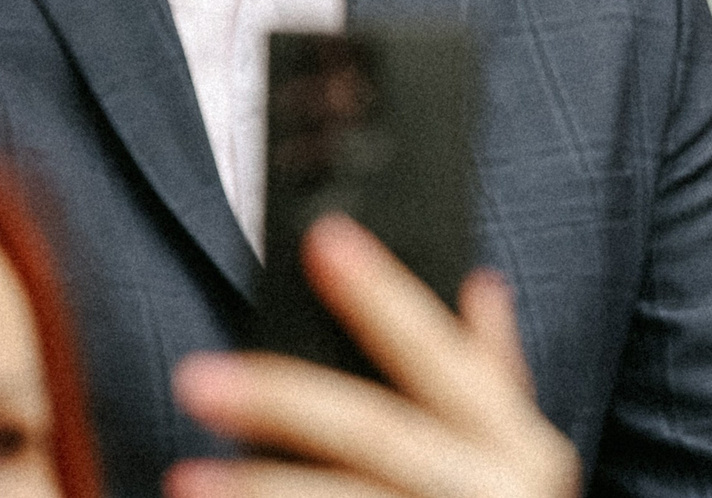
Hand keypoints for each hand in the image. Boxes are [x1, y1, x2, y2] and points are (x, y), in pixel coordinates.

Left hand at [167, 214, 579, 497]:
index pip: (443, 354)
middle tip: (201, 376)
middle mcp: (497, 491)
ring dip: (259, 495)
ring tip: (182, 479)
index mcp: (523, 446)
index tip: (323, 239)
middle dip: (286, 399)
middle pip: (377, 434)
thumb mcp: (529, 458)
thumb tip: (480, 286)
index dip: (383, 294)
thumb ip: (501, 379)